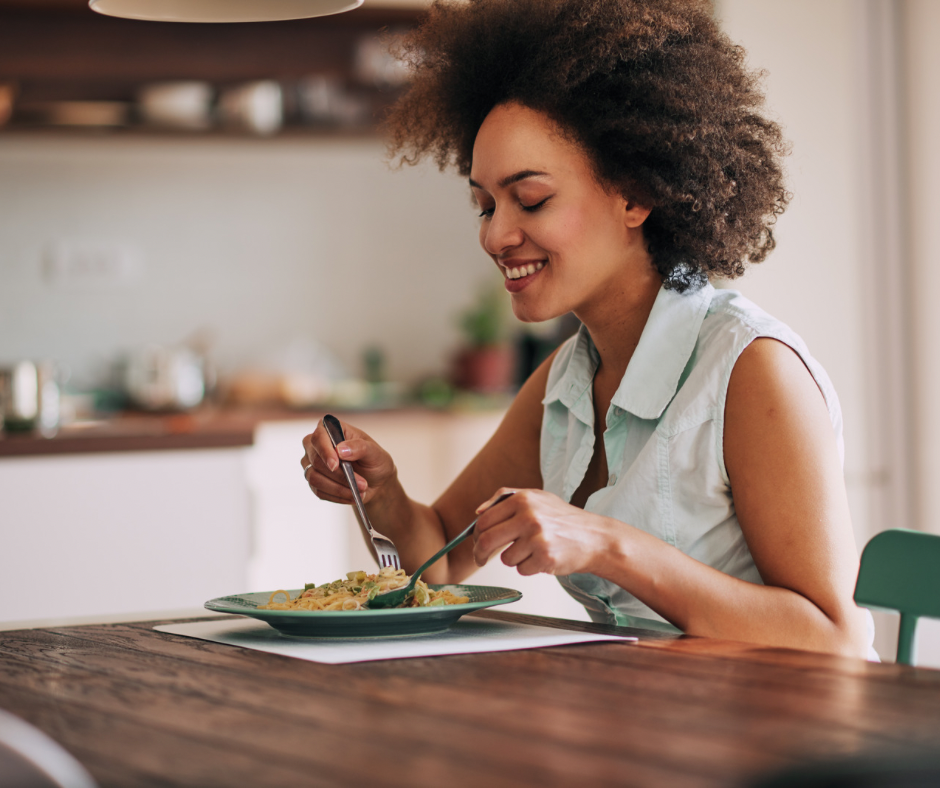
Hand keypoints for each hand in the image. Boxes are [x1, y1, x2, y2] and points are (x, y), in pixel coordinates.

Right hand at [300, 418, 396, 504]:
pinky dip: (336, 496)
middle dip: (339, 475)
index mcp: (331, 429)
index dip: (325, 451)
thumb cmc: (374, 461)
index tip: (336, 464)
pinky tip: (351, 496)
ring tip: (360, 491)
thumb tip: (341, 450)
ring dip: (338, 488)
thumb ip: (360, 447)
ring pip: (314, 477)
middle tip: (362, 483)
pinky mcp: (314, 480)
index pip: (318, 436)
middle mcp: (317, 445)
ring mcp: (312, 463)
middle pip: (315, 459)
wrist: (376, 481)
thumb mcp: (375, 452)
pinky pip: (318, 491)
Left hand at [472, 488, 614, 576]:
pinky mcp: (545, 558)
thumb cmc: (564, 519)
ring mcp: (537, 538)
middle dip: (479, 554)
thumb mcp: (537, 497)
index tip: (476, 543)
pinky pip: (522, 570)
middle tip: (481, 559)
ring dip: (514, 559)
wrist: (595, 538)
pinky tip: (543, 557)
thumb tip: (478, 511)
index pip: (484, 520)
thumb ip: (505, 498)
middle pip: (486, 540)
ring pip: (505, 559)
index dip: (475, 535)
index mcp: (523, 499)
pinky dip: (529, 568)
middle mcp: (529, 516)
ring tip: (533, 551)